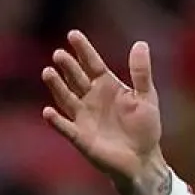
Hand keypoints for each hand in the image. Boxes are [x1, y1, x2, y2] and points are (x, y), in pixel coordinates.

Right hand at [41, 31, 171, 194]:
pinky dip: (56, 121)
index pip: (92, 63)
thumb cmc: (145, 127)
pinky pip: (65, 127)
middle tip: (60, 54)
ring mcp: (83, 117)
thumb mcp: (146, 97)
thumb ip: (141, 72)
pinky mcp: (80, 137)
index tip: (73, 35)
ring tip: (48, 72)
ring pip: (66, 98)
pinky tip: (48, 112)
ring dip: (56, 86)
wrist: (143, 159)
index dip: (83, 50)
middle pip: (76, 78)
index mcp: (107, 86)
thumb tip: (140, 43)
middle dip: (67, 66)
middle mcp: (91, 98)